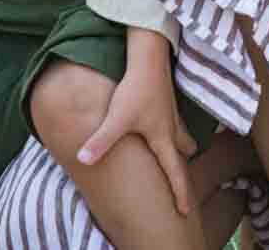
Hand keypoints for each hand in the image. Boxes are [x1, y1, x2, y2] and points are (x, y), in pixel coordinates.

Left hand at [76, 37, 197, 216]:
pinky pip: (175, 118)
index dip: (180, 192)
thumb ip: (101, 141)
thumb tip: (83, 160)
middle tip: (183, 174)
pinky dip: (173, 126)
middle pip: (185, 150)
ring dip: (182, 143)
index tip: (185, 210)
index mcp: (162, 138)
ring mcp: (172, 111)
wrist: (149, 57)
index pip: (175, 172)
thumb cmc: (136, 90)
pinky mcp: (167, 97)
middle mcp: (171, 127)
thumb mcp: (116, 119)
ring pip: (182, 132)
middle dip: (185, 163)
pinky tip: (162, 120)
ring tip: (179, 150)